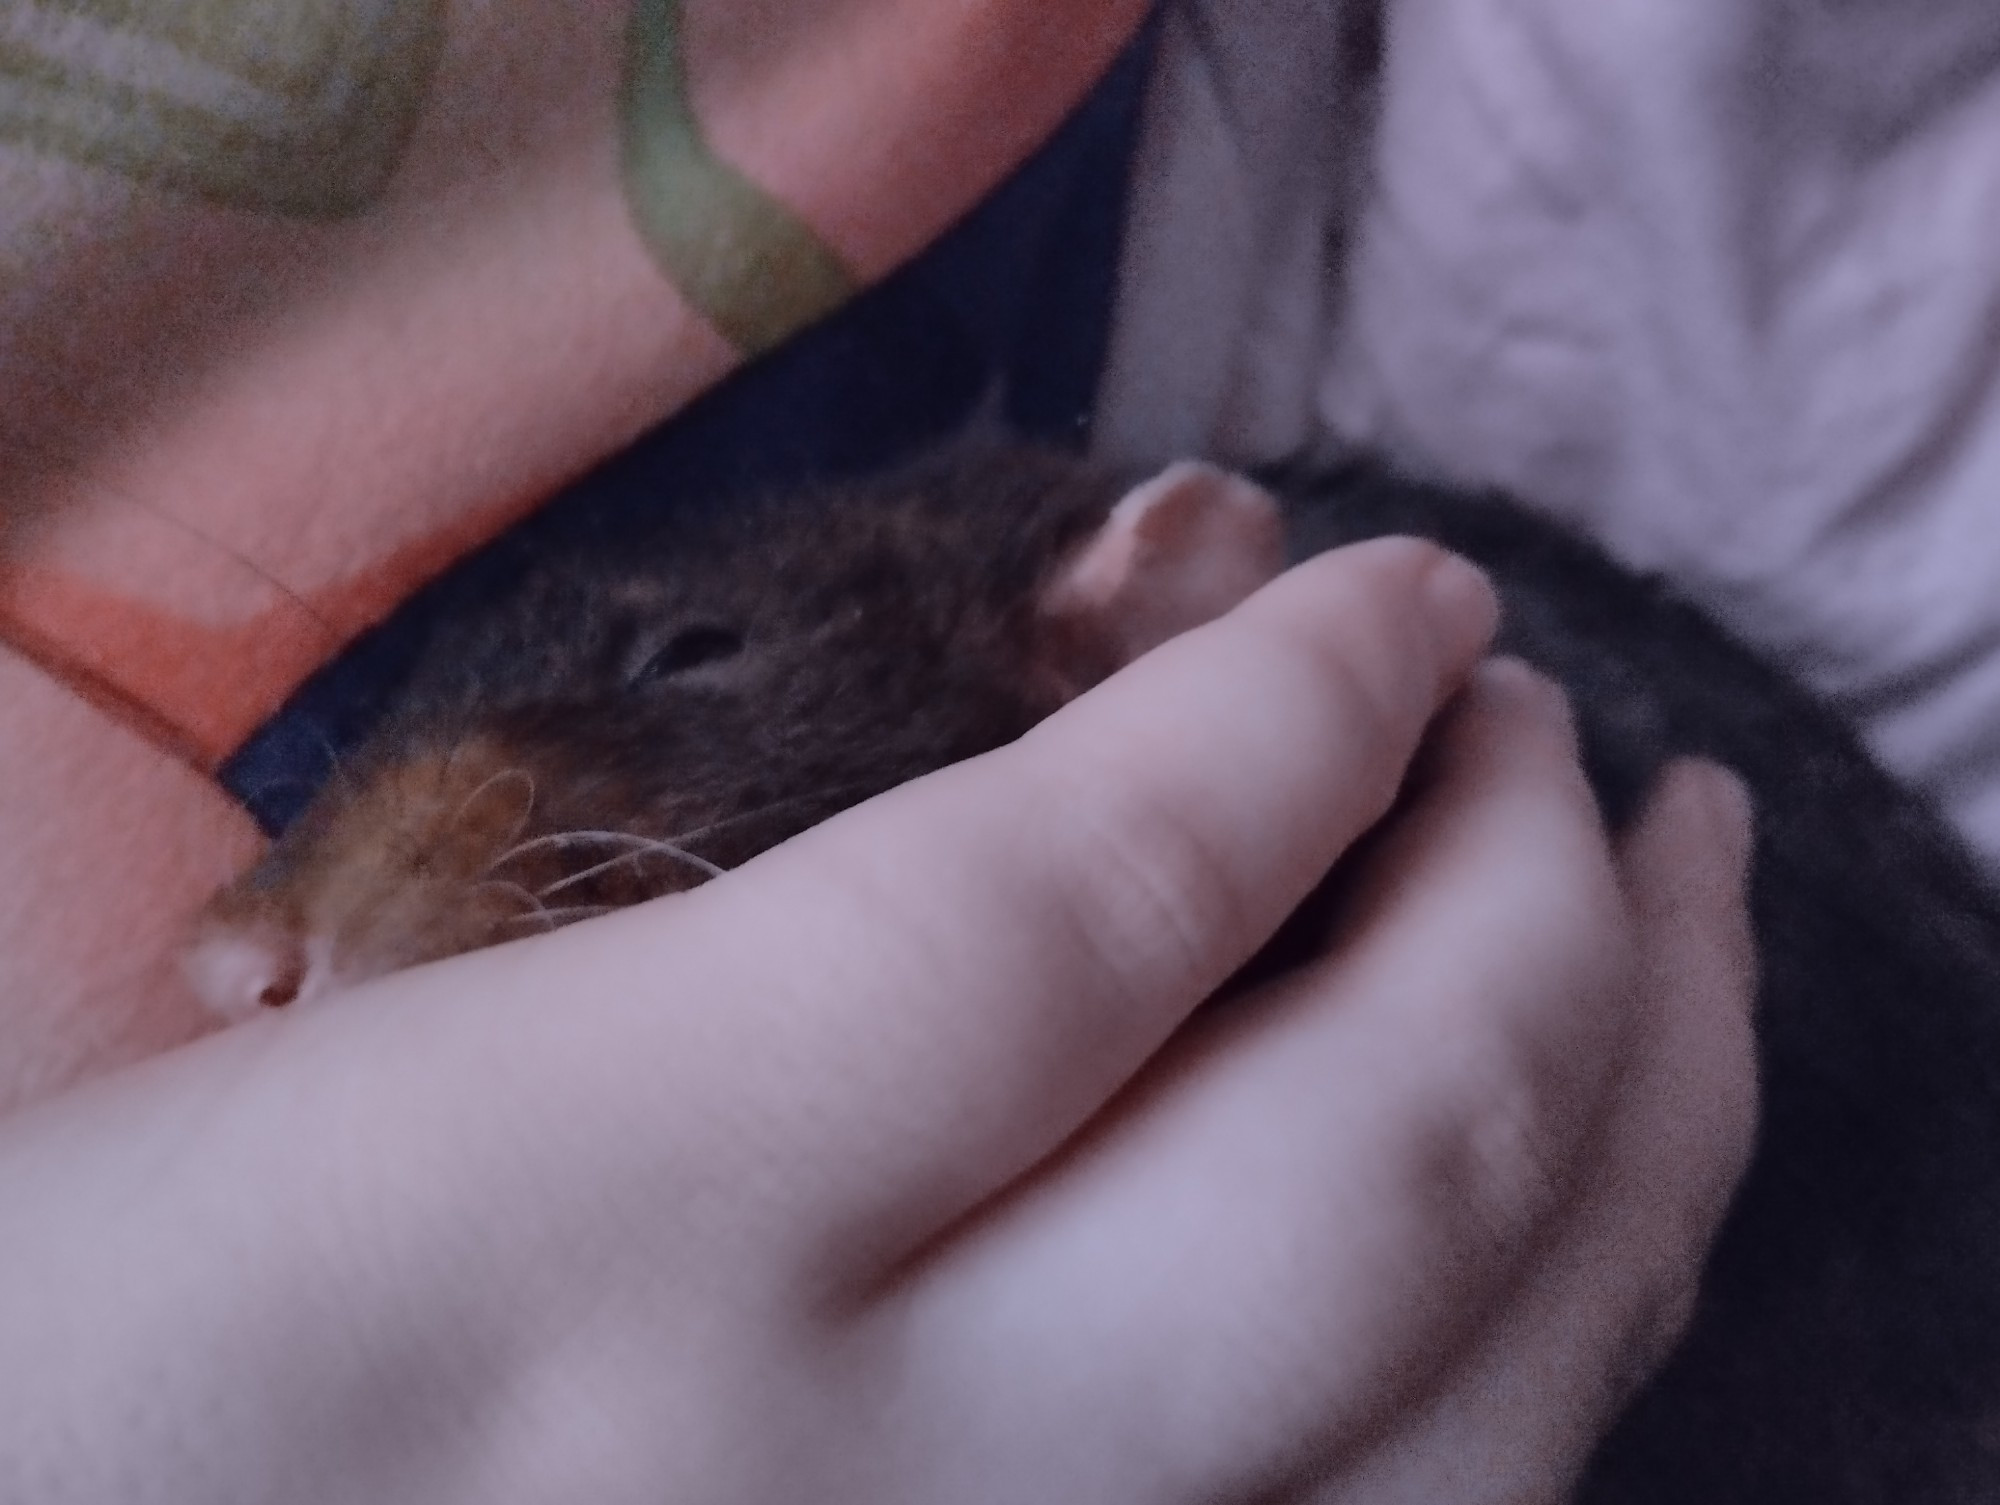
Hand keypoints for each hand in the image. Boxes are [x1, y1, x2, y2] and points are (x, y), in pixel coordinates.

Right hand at [0, 539, 1754, 1503]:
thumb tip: (1124, 662)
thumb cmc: (129, 1366)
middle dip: (1531, 896)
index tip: (1390, 598)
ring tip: (1669, 911)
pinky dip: (1548, 1355)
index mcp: (575, 1244)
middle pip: (1373, 1180)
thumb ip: (709, 884)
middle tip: (1535, 720)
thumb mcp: (320, 1072)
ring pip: (1490, 1426)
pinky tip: (1568, 1212)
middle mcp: (848, 1498)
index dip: (1288, 713)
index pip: (1070, 915)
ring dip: (1643, 1125)